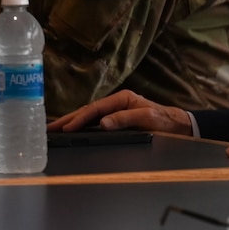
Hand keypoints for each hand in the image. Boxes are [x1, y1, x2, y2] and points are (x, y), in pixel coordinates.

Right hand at [47, 90, 195, 135]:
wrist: (179, 125)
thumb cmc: (165, 121)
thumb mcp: (148, 118)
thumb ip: (126, 119)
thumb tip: (103, 123)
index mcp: (123, 98)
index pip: (95, 109)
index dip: (79, 119)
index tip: (67, 128)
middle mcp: (117, 102)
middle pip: (88, 110)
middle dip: (68, 119)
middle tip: (50, 128)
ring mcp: (116, 111)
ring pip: (89, 116)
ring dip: (72, 122)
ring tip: (55, 129)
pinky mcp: (117, 119)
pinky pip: (95, 122)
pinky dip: (82, 126)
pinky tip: (72, 131)